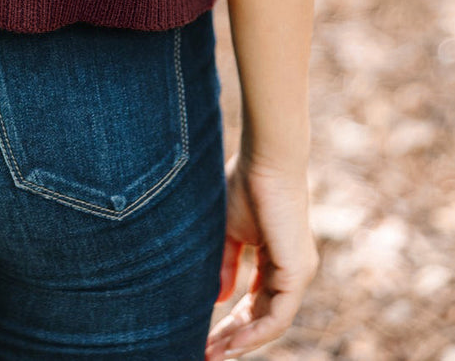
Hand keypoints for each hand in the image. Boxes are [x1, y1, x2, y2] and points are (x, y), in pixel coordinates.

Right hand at [205, 146, 318, 358]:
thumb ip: (226, 265)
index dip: (230, 322)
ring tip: (214, 353)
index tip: (205, 336)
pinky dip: (255, 333)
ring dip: (242, 341)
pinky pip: (278, 316)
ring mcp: (298, 273)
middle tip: (206, 353)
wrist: (265, 160)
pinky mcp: (297, 273)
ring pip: (271, 322)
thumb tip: (221, 299)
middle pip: (261, 316)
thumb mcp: (228, 231)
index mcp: (277, 259)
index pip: (254, 301)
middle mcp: (292, 270)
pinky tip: (233, 343)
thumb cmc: (246, 185)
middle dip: (233, 338)